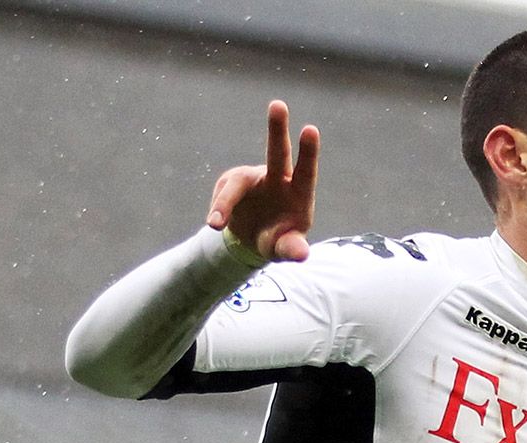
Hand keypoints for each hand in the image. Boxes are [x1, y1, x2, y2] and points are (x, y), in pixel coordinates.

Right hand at [206, 100, 319, 261]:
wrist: (251, 241)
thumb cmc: (278, 240)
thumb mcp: (285, 248)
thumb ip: (293, 249)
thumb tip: (301, 255)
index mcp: (297, 192)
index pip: (305, 171)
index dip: (308, 152)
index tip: (311, 129)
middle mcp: (276, 179)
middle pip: (277, 152)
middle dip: (277, 129)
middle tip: (278, 104)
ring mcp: (251, 180)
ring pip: (236, 186)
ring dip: (224, 203)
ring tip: (215, 225)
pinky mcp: (230, 186)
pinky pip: (222, 201)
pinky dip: (218, 213)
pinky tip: (217, 225)